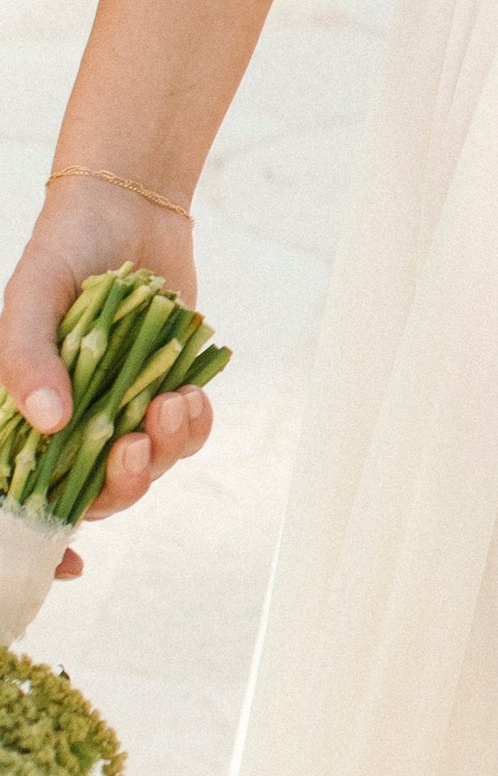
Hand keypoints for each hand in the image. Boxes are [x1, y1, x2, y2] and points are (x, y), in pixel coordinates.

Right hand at [0, 183, 216, 582]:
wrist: (126, 208)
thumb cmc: (61, 253)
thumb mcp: (30, 299)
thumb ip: (26, 359)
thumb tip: (49, 426)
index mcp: (26, 417)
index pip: (27, 494)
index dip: (46, 539)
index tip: (72, 567)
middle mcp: (72, 425)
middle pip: (97, 494)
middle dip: (122, 484)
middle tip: (136, 446)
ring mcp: (122, 411)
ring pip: (148, 469)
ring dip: (166, 448)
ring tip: (174, 401)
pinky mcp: (168, 391)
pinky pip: (186, 435)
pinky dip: (194, 425)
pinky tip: (192, 394)